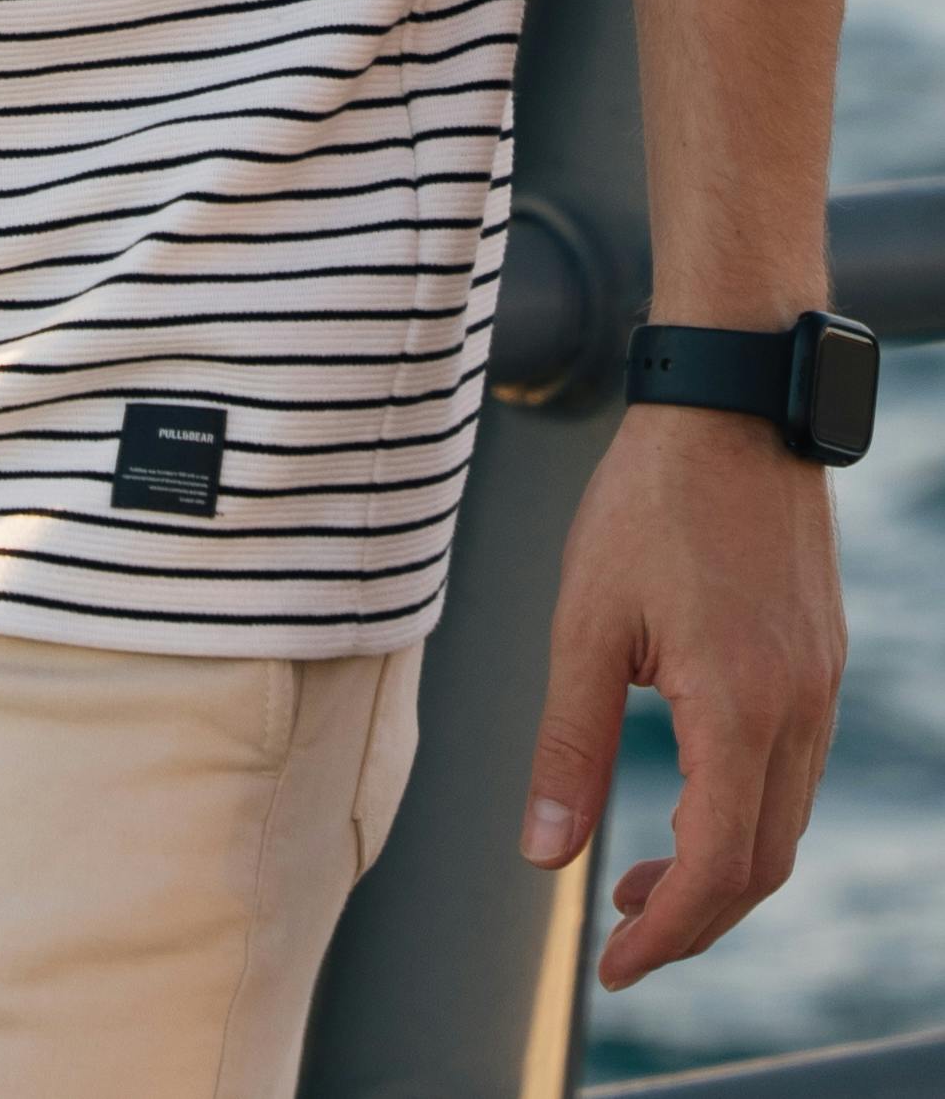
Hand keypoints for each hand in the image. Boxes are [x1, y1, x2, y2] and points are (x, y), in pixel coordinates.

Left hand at [521, 400, 846, 989]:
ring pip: (785, 820)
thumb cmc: (650, 499)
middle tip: (621, 932)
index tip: (614, 966)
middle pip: (761, 863)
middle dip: (692, 916)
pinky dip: (745, 811)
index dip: (665, 932)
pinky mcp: (821, 656)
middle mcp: (799, 708)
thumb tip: (546, 855)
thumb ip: (569, 744)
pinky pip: (795, 768)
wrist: (733, 400)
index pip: (715, 868)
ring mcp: (821, 682)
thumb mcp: (585, 621)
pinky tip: (689, 795)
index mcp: (740, 707)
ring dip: (721, 867)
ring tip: (641, 872)